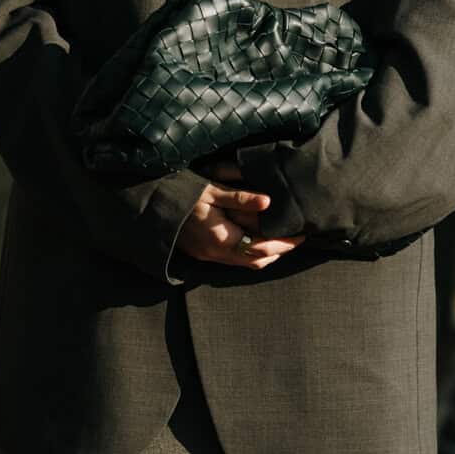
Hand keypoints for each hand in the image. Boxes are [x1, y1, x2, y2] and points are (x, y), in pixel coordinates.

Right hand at [174, 170, 301, 268]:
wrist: (152, 207)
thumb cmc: (182, 194)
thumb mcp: (210, 190)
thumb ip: (240, 198)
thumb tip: (268, 202)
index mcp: (221, 238)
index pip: (261, 246)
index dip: (284, 243)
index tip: (301, 234)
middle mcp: (216, 253)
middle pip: (257, 260)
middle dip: (279, 251)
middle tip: (297, 238)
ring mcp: (208, 256)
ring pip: (246, 263)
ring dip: (266, 254)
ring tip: (282, 240)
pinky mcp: (203, 254)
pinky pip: (234, 260)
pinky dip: (251, 253)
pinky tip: (258, 240)